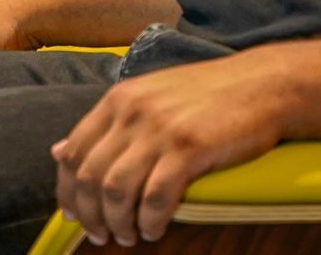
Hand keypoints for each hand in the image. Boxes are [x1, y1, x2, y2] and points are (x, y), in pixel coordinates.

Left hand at [52, 50, 288, 246]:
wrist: (263, 84)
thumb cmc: (209, 95)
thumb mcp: (148, 97)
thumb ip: (105, 125)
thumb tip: (58, 151)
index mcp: (118, 100)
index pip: (74, 151)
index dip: (68, 191)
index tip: (74, 215)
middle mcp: (132, 112)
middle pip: (89, 175)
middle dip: (89, 214)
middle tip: (100, 235)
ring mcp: (159, 129)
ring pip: (116, 190)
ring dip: (117, 222)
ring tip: (128, 236)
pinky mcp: (188, 148)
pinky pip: (155, 197)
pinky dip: (149, 221)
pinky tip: (154, 230)